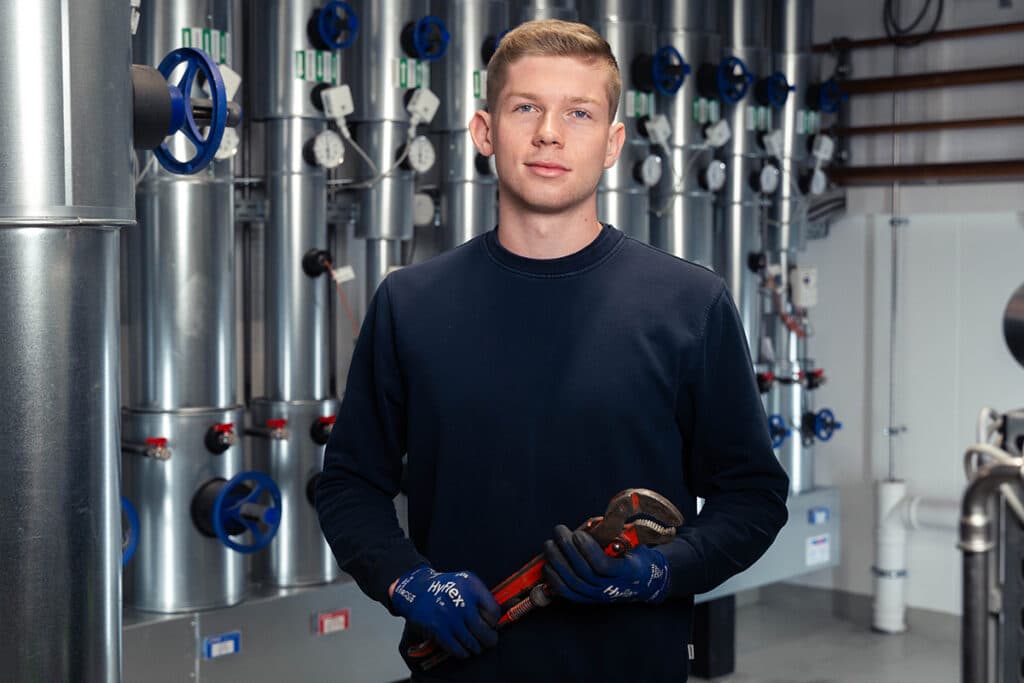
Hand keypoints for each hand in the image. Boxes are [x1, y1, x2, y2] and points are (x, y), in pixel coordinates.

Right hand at [390, 566, 500, 658]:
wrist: (417, 590)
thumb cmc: (445, 587)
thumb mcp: (466, 581)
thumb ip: (482, 596)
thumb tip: (496, 619)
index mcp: (471, 586)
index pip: (493, 611)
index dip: (495, 621)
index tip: (492, 625)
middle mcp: (461, 600)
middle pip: (483, 629)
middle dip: (489, 639)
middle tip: (490, 641)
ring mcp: (449, 616)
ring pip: (471, 641)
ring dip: (476, 647)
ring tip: (477, 647)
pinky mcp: (438, 629)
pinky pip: (455, 647)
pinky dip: (462, 652)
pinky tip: (464, 651)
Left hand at [542, 524, 669, 603]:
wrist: (642, 582)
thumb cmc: (635, 557)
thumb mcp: (635, 541)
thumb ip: (622, 527)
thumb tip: (621, 504)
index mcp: (627, 571)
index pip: (603, 565)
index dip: (588, 550)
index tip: (578, 534)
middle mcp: (612, 587)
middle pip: (584, 572)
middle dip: (568, 549)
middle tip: (559, 532)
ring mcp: (599, 596)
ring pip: (573, 582)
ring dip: (558, 562)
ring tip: (550, 544)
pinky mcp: (588, 599)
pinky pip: (568, 593)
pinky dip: (555, 579)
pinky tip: (548, 565)